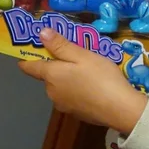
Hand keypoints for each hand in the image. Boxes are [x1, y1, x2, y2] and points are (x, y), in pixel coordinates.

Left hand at [18, 28, 146, 133]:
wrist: (120, 109)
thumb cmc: (101, 77)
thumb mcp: (82, 55)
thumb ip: (60, 45)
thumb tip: (41, 34)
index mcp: (51, 75)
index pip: (29, 67)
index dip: (27, 58)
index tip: (30, 50)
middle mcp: (52, 92)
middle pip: (48, 76)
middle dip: (57, 67)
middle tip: (76, 56)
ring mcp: (63, 105)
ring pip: (60, 88)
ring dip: (68, 79)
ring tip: (88, 72)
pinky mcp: (76, 114)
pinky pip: (71, 98)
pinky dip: (78, 91)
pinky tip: (94, 88)